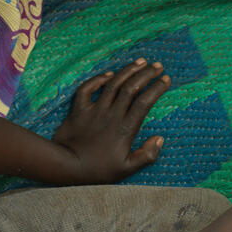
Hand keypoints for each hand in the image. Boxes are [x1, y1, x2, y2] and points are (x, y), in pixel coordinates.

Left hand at [51, 60, 168, 182]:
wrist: (65, 166)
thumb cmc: (97, 170)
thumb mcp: (126, 169)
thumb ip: (147, 155)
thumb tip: (160, 139)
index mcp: (126, 128)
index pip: (145, 102)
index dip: (156, 88)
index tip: (166, 79)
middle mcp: (112, 114)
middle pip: (132, 88)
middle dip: (146, 74)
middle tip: (158, 65)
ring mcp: (95, 110)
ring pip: (113, 84)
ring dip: (128, 71)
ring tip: (140, 61)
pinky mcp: (79, 110)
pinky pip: (87, 89)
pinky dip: (98, 79)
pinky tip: (108, 74)